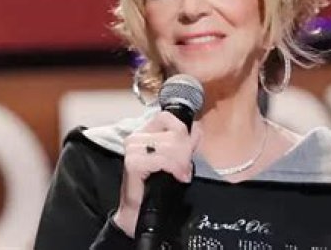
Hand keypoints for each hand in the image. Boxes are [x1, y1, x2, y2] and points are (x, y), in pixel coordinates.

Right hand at [112, 111, 201, 236]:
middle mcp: (136, 137)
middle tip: (185, 169)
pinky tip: (178, 177)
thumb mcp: (176, 159)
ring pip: (171, 145)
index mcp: (145, 132)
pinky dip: (175, 168)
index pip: (169, 117)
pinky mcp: (133, 162)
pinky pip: (163, 158)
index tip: (190, 151)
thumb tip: (197, 129)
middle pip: (175, 132)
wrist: (140, 212)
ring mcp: (132, 149)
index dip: (185, 132)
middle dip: (186, 152)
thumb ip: (186, 143)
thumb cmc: (156, 186)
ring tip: (181, 174)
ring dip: (181, 162)